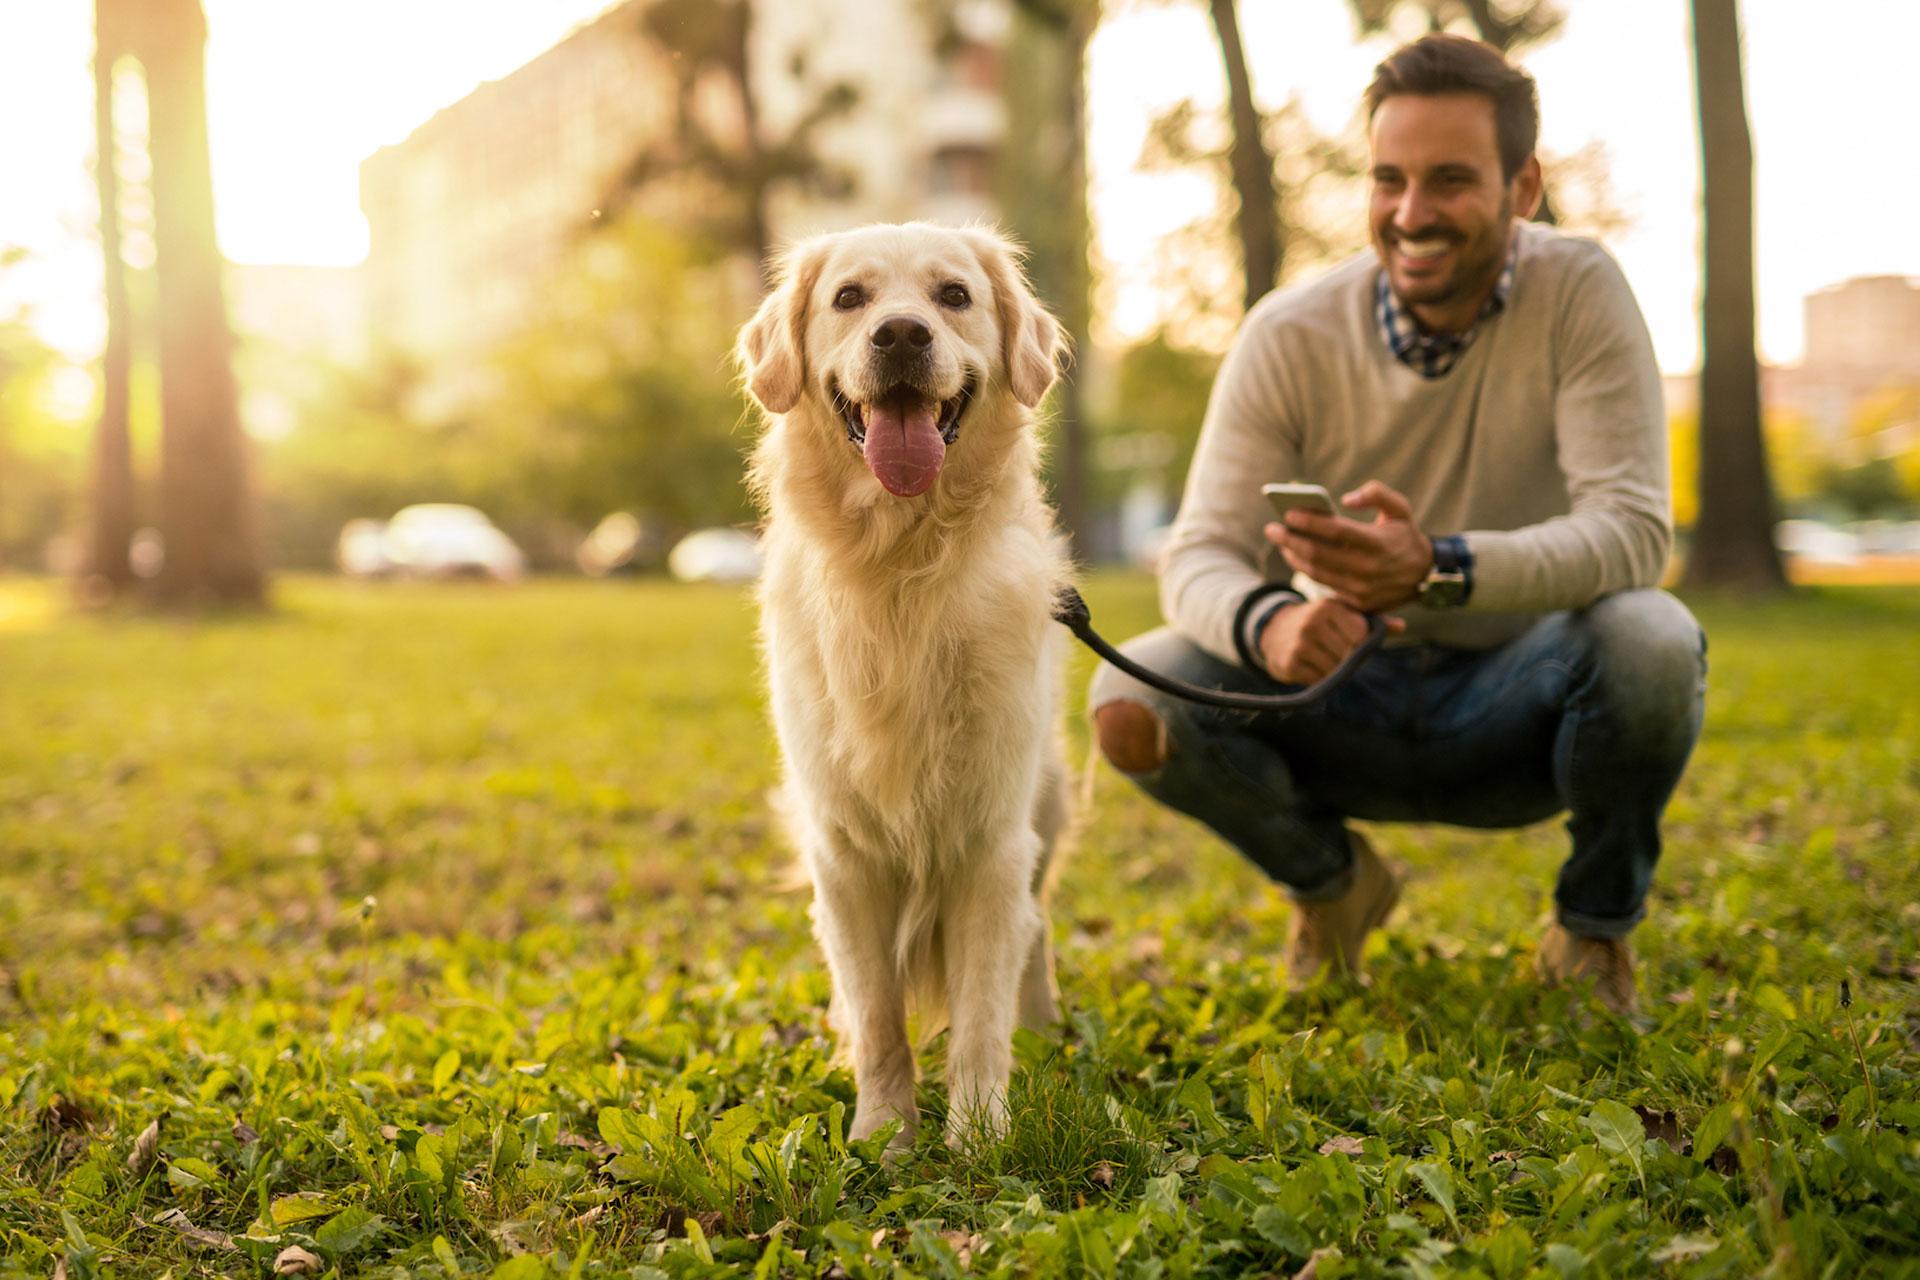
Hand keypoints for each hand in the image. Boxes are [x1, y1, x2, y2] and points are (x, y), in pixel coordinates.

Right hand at [1259, 597, 1405, 684]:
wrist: (1274, 631)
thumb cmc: (1319, 621)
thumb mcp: (1341, 613)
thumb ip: (1372, 620)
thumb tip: (1401, 626)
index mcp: (1328, 606)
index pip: (1360, 635)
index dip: (1361, 643)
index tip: (1352, 641)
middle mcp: (1312, 622)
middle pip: (1349, 654)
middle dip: (1349, 659)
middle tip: (1339, 654)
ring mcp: (1299, 644)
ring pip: (1335, 669)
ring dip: (1335, 670)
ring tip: (1325, 659)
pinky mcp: (1290, 663)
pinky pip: (1319, 679)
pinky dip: (1320, 678)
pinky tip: (1312, 666)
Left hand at [1266, 479, 1432, 612]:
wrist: (1424, 576)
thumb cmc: (1405, 536)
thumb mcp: (1400, 509)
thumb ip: (1377, 494)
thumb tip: (1346, 499)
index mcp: (1378, 543)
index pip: (1335, 531)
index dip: (1309, 522)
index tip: (1288, 513)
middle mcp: (1368, 568)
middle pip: (1317, 554)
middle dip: (1289, 539)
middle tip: (1272, 528)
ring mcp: (1361, 588)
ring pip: (1315, 572)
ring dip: (1293, 556)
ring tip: (1281, 541)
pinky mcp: (1357, 602)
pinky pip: (1323, 585)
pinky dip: (1305, 570)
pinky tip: (1295, 556)